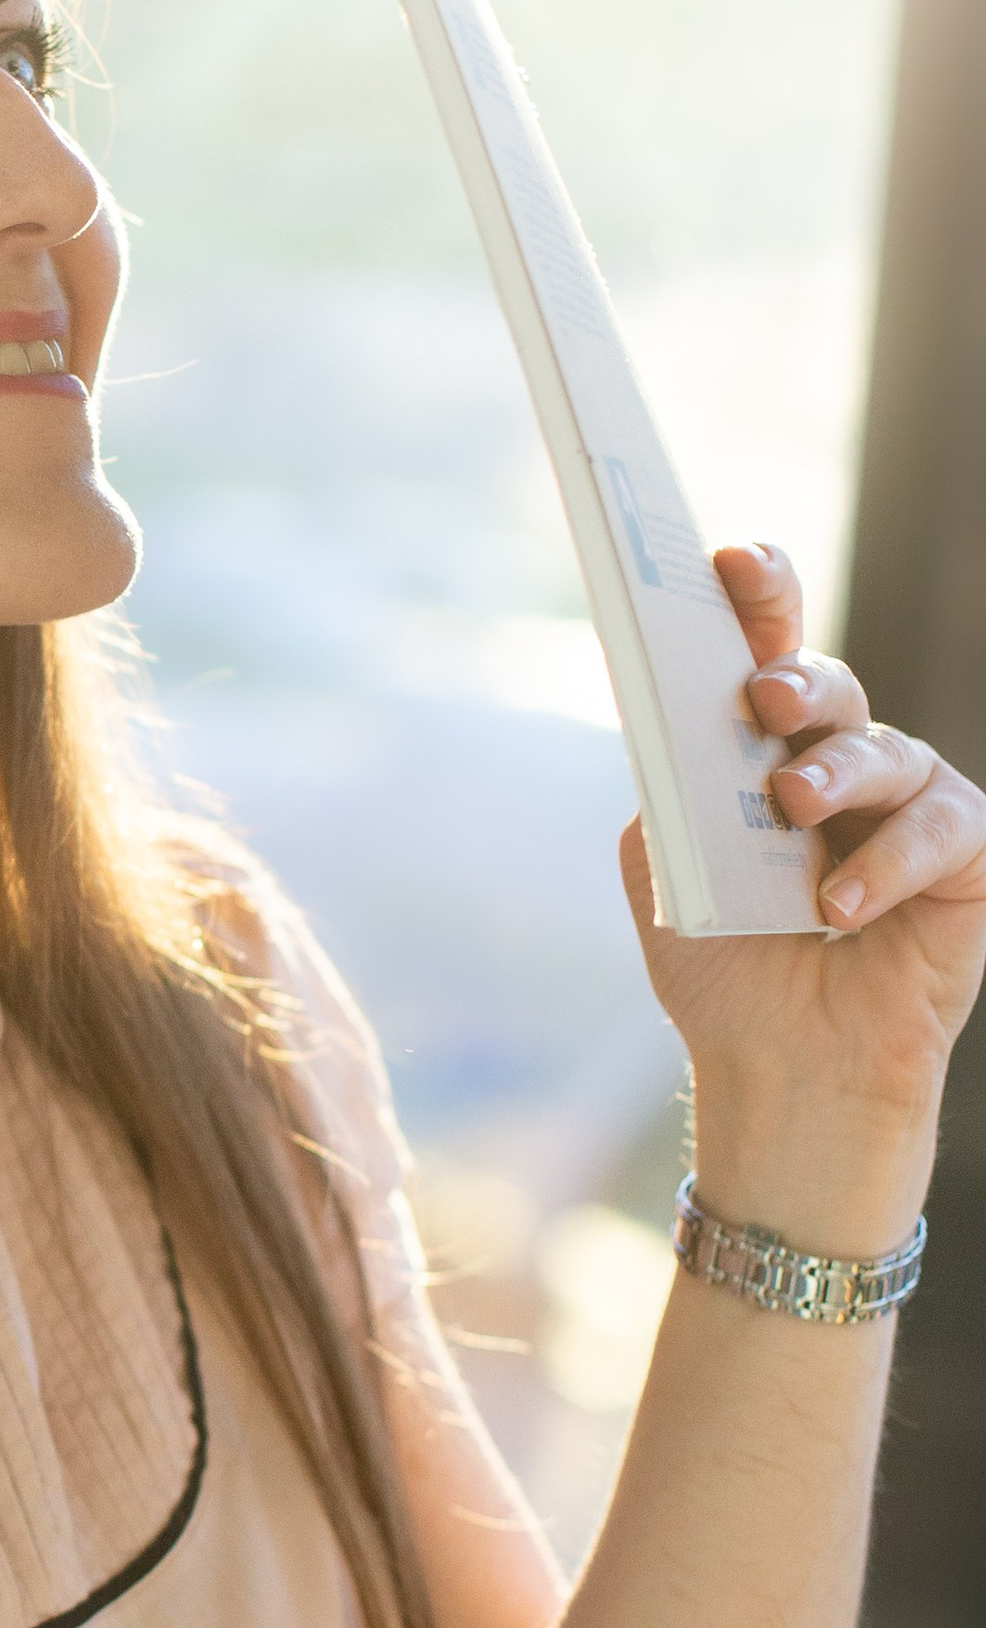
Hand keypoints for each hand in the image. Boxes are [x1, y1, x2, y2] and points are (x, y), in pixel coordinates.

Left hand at [627, 542, 985, 1233]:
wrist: (781, 1065)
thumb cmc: (726, 966)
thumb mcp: (672, 870)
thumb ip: (671, 791)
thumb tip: (671, 724)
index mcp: (764, 749)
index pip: (766, 652)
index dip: (759, 596)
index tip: (729, 562)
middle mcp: (841, 761)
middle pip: (830, 683)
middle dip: (797, 676)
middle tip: (763, 697)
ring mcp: (907, 805)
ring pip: (883, 750)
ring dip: (835, 774)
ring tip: (793, 810)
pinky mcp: (965, 859)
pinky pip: (942, 828)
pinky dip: (888, 861)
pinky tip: (841, 902)